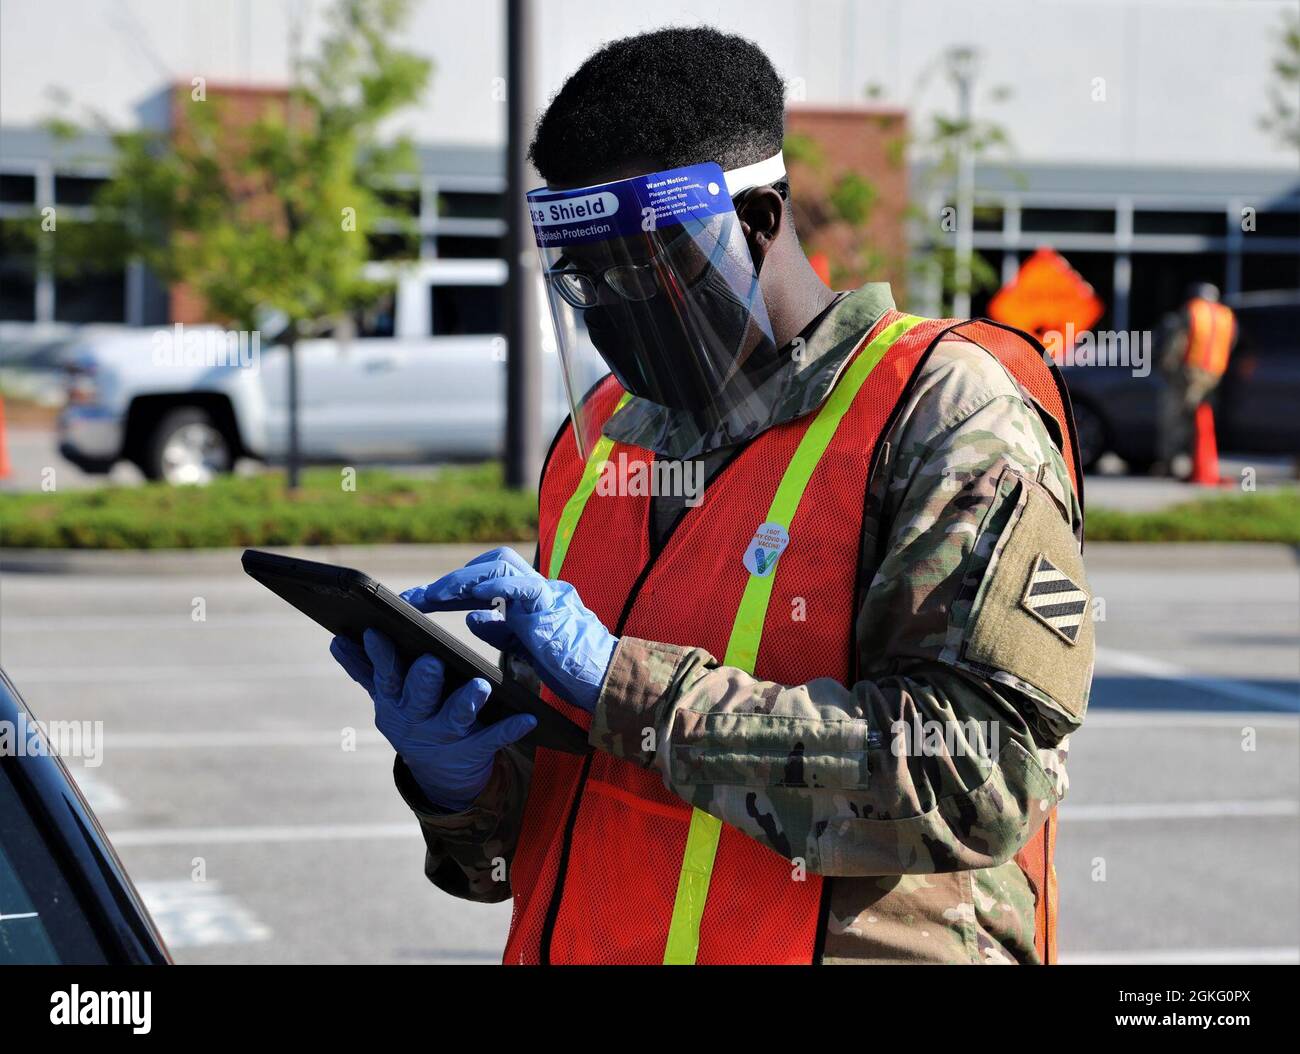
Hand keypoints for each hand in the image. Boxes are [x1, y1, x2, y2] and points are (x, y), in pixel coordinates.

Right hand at [330, 628, 535, 810]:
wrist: (439, 774)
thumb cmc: (415, 718)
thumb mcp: (387, 698)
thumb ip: (364, 670)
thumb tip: (337, 640)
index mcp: (395, 702)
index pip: (385, 675)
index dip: (380, 656)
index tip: (376, 632)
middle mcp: (416, 721)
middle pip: (417, 699)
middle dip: (422, 681)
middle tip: (431, 661)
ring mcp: (445, 738)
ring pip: (454, 719)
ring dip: (465, 703)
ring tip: (480, 685)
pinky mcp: (475, 751)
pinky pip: (494, 739)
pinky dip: (511, 729)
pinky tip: (528, 717)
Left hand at [402, 547, 617, 712]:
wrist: (606, 682)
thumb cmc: (571, 670)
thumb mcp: (525, 649)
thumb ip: (500, 630)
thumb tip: (471, 616)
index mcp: (532, 599)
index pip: (488, 580)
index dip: (453, 588)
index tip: (420, 601)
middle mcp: (540, 589)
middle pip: (492, 563)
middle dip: (453, 578)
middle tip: (417, 598)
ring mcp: (547, 593)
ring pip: (500, 566)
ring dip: (462, 580)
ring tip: (431, 597)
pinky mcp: (552, 607)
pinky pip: (520, 586)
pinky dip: (492, 586)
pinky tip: (467, 596)